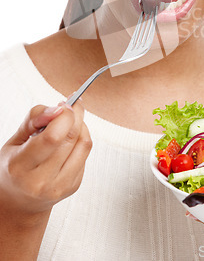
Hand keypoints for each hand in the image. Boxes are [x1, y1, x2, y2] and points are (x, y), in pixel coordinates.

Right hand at [0, 100, 91, 220]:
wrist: (19, 201)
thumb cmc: (15, 166)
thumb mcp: (15, 140)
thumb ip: (33, 119)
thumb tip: (58, 108)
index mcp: (20, 167)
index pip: (52, 137)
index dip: (63, 115)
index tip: (63, 104)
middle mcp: (40, 181)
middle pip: (71, 137)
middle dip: (75, 114)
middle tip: (70, 105)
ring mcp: (59, 186)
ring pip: (84, 144)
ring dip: (81, 125)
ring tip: (69, 120)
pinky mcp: (73, 186)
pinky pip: (86, 153)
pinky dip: (82, 139)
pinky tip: (69, 138)